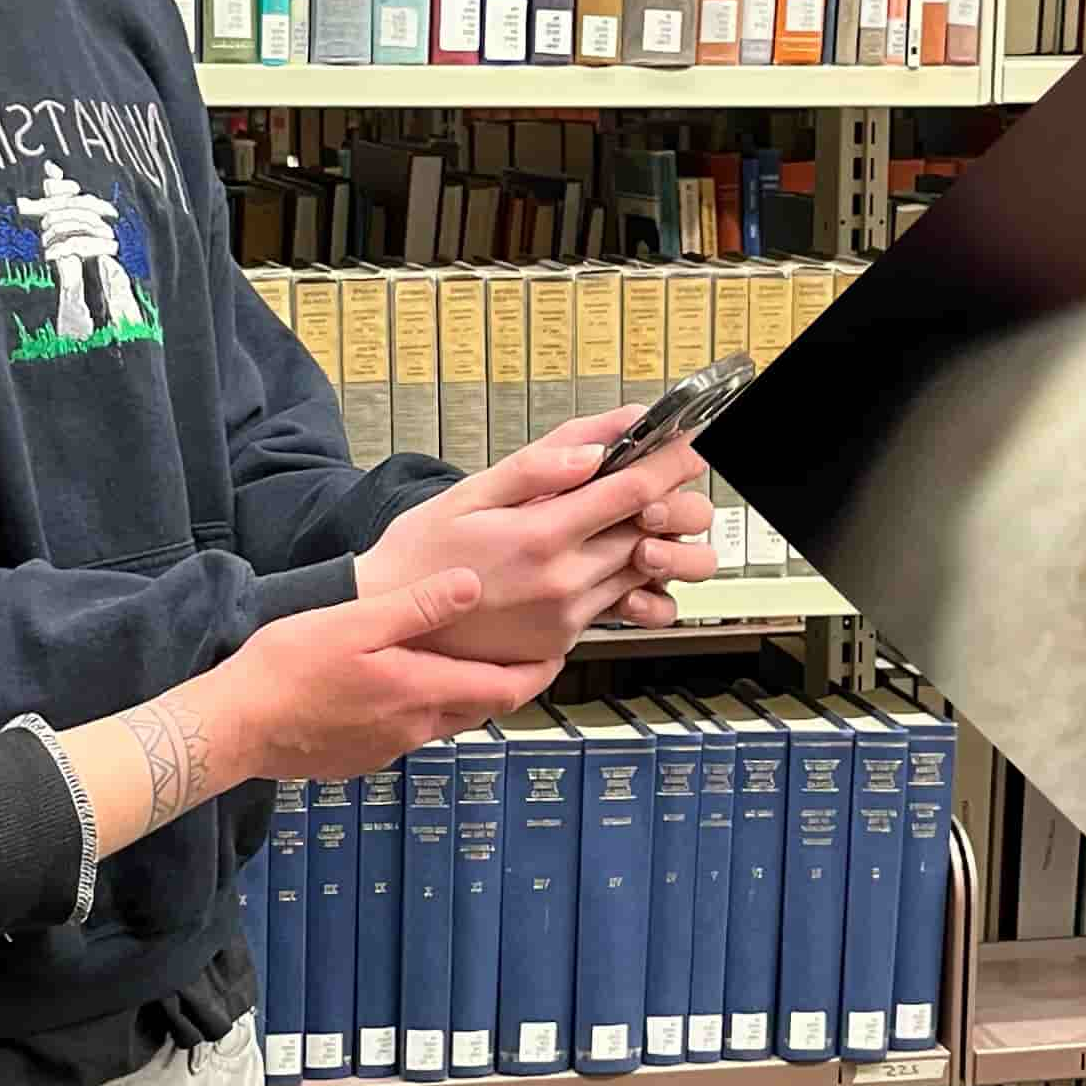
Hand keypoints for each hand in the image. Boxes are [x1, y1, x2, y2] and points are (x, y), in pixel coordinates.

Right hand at [202, 569, 563, 782]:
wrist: (235, 726)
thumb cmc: (286, 668)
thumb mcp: (354, 622)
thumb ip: (417, 606)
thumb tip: (471, 583)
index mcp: (420, 690)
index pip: (505, 688)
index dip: (539, 670)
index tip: (560, 650)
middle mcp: (415, 728)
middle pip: (481, 708)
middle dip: (508, 682)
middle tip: (524, 653)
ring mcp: (388, 749)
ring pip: (445, 721)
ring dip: (465, 696)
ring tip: (467, 664)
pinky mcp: (362, 758)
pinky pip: (409, 733)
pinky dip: (423, 710)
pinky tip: (402, 688)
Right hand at [356, 411, 718, 663]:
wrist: (388, 628)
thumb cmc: (419, 556)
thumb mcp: (469, 493)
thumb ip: (538, 466)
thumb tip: (596, 449)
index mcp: (540, 537)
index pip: (633, 492)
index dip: (675, 461)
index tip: (697, 441)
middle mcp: (562, 583)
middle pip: (654, 534)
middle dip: (676, 500)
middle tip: (674, 474)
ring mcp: (566, 619)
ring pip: (645, 573)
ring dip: (657, 541)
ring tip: (640, 517)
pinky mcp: (561, 644)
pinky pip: (617, 607)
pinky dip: (629, 580)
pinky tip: (611, 559)